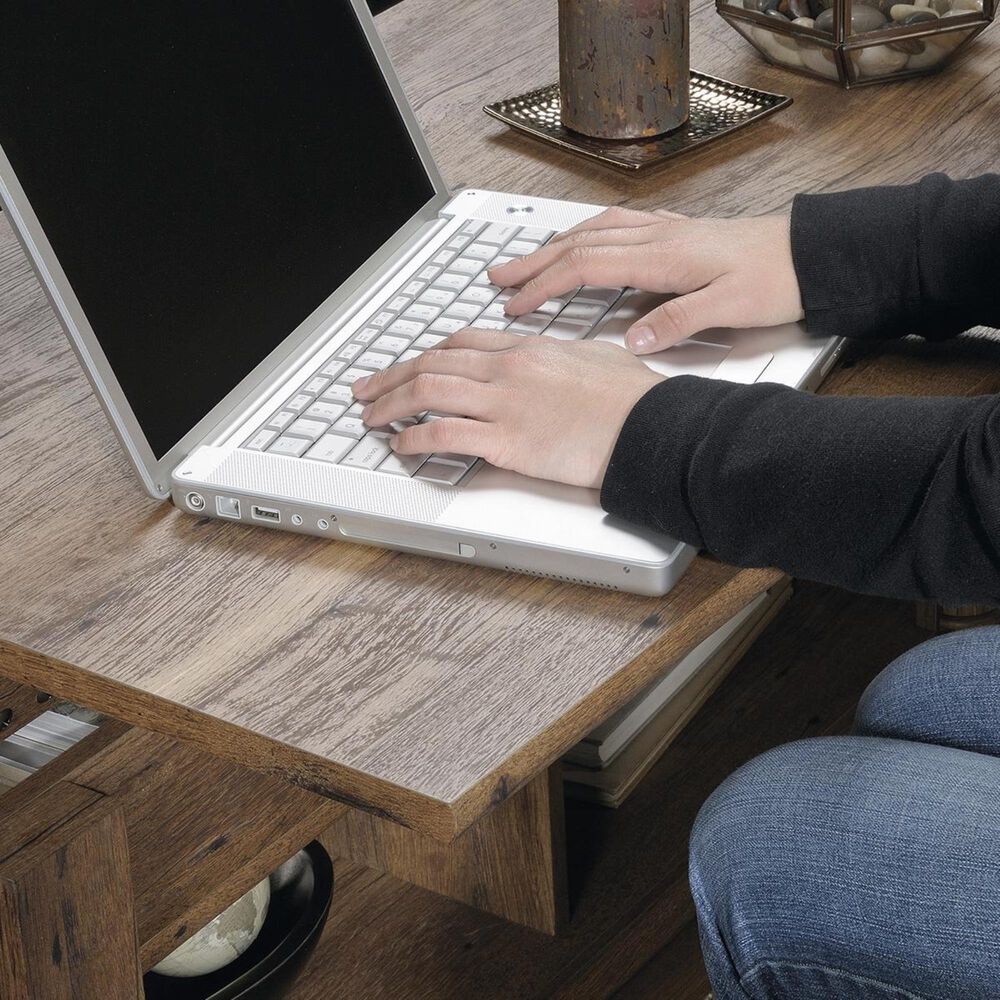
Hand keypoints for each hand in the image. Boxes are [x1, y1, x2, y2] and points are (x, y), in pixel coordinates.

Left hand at [351, 330, 662, 488]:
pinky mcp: (507, 440)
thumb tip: (545, 361)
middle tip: (365, 389)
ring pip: (428, 392)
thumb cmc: (631, 398)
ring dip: (390, 404)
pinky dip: (415, 438)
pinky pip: (445, 434)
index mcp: (527, 348)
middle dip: (390, 377)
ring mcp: (504, 403)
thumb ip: (557, 356)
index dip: (425, 354)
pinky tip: (401, 444)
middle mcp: (508, 369)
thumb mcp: (591, 357)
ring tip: (370, 416)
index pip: (460, 342)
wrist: (649, 425)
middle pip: (432, 364)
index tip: (407, 365)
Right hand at [490, 206, 803, 354]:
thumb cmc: (775, 279)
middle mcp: (657, 236)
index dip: (545, 285)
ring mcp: (665, 231)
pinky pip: (618, 227)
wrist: (809, 252)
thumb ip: (676, 321)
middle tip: (497, 276)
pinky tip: (584, 240)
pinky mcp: (677, 232)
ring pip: (595, 231)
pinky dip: (588, 233)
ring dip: (555, 245)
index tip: (515, 304)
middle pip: (579, 244)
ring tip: (526, 259)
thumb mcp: (729, 307)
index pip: (586, 267)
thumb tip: (631, 339)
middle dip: (534, 261)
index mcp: (663, 256)